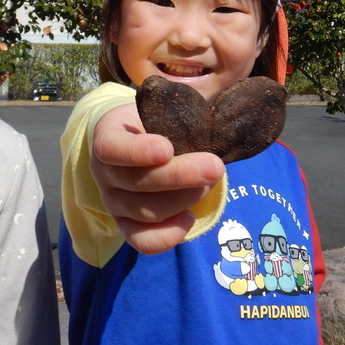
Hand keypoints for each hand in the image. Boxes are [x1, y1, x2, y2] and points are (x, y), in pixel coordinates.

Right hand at [90, 102, 224, 255]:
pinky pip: (140, 240)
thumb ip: (186, 110)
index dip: (138, 150)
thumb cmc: (156, 121)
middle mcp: (103, 171)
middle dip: (178, 176)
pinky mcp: (125, 224)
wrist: (136, 142)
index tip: (167, 147)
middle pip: (134, 182)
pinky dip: (166, 235)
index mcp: (107, 135)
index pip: (113, 147)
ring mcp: (113, 201)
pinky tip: (188, 217)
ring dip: (182, 198)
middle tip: (215, 166)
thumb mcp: (163, 108)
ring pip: (142, 211)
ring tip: (209, 182)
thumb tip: (240, 104)